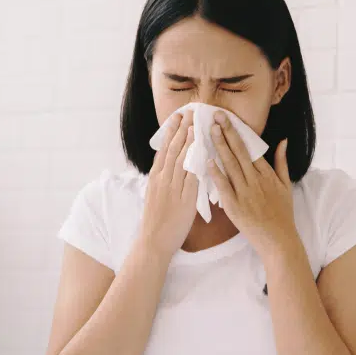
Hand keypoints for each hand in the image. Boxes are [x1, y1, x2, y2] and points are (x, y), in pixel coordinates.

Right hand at [139, 110, 198, 258]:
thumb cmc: (158, 220)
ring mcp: (172, 189)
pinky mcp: (184, 199)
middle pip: (172, 149)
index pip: (164, 149)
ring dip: (188, 141)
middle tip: (189, 113)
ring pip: (180, 160)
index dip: (171, 132)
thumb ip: (166, 179)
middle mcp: (162, 180)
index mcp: (156, 178)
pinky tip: (202, 152)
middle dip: (181, 130)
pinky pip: (191, 177)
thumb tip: (174, 165)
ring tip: (195, 125)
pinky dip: (195, 163)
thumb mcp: (157, 195)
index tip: (177, 117)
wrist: (154, 242)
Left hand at [206, 111, 297, 256]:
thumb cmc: (282, 213)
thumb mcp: (286, 185)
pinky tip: (208, 160)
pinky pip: (224, 187)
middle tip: (216, 116)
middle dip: (226, 132)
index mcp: (267, 175)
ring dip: (220, 146)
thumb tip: (282, 141)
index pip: (250, 148)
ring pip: (230, 165)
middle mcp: (256, 181)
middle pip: (239, 152)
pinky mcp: (235, 207)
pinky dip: (216, 174)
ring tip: (210, 130)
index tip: (227, 118)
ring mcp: (245, 193)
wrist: (278, 240)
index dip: (237, 132)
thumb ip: (282, 162)